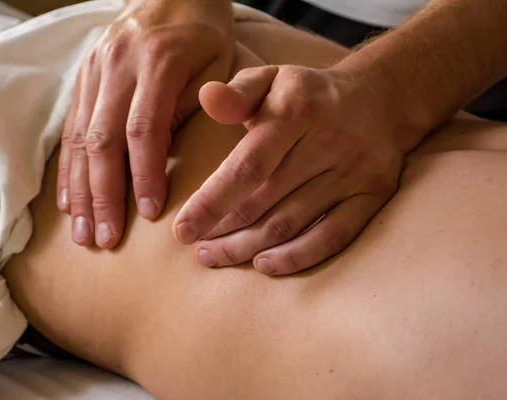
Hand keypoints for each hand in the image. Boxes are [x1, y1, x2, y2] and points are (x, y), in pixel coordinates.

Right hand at [57, 0, 233, 247]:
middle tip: (105, 239)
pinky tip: (67, 201)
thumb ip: (194, 107)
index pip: (144, 128)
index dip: (144, 174)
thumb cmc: (204, 32)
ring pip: (81, 139)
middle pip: (104, 140)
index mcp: (157, 61)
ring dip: (80, 190)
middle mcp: (117, 66)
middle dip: (103, 195)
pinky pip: (70, 128)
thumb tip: (163, 156)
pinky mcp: (83, 78)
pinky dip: (69, 169)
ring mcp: (94, 71)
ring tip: (82, 232)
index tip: (149, 213)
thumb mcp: (217, 62)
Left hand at [173, 64, 415, 274]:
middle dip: (224, 231)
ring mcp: (354, 171)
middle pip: (265, 201)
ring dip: (249, 247)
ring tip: (216, 256)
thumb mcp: (271, 78)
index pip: (248, 166)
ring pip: (292, 223)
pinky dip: (297, 256)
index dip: (212, 202)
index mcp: (296, 110)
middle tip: (196, 247)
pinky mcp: (373, 194)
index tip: (182, 230)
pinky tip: (264, 265)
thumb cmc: (307, 94)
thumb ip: (237, 93)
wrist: (381, 98)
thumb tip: (206, 97)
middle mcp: (328, 142)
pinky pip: (333, 236)